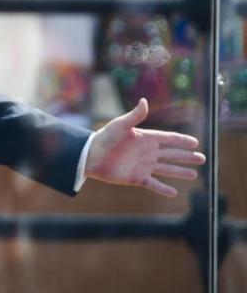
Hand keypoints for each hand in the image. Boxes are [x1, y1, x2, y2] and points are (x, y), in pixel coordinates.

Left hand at [86, 98, 205, 196]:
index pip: (168, 139)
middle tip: (203, 158)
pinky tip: (174, 192)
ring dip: (180, 171)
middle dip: (186, 156)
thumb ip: (135, 116)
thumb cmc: (104, 138)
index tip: (195, 142)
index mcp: (145, 138)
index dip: (182, 140)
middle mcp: (146, 152)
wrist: (90, 156)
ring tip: (194, 174)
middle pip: (171, 154)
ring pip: (166, 169)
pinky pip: (153, 184)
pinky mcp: (136, 178)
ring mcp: (142, 166)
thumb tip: (144, 101)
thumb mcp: (120, 125)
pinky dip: (163, 188)